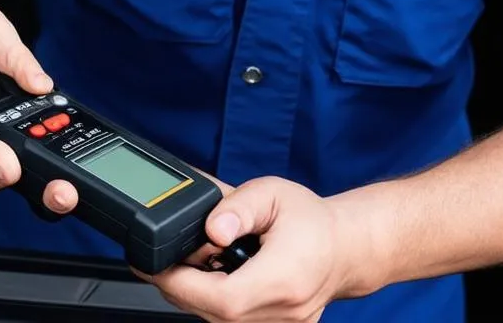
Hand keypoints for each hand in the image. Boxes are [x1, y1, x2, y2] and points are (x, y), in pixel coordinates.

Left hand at [141, 176, 371, 322]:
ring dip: (195, 294)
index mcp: (283, 278)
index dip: (181, 284)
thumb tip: (211, 228)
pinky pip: (232, 322)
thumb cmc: (311, 220)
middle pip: (214, 314)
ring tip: (189, 260)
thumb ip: (237, 206)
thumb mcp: (271, 193)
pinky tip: (211, 275)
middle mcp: (283, 312)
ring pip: (220, 322)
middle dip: (179, 286)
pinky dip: (213, 300)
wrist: (345, 247)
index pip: (223, 298)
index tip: (156, 265)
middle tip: (161, 257)